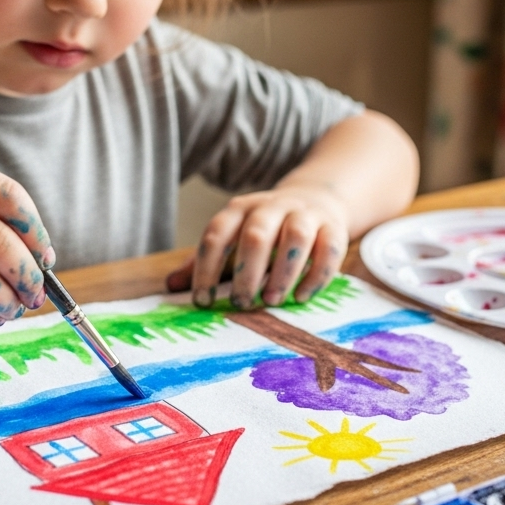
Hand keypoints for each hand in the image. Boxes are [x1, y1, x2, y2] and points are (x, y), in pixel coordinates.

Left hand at [167, 182, 348, 308]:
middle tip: (242, 305)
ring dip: (283, 272)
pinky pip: (329, 250)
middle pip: (256, 235)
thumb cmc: (265, 230)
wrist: (317, 199)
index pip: (217, 234)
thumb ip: (204, 261)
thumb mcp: (232, 238)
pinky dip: (316, 276)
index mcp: (240, 209)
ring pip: (296, 237)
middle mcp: (271, 207)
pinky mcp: (334, 228)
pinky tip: (302, 297)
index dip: (207, 269)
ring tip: (273, 301)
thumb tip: (170, 285)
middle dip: (247, 272)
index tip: (203, 301)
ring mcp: (305, 214)